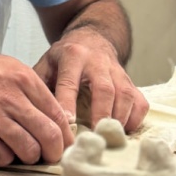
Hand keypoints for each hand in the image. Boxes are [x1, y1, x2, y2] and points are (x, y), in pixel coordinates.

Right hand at [0, 52, 74, 166]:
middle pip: (49, 136)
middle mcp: (12, 99)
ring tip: (26, 151)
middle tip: (52, 155)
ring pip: (29, 151)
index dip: (67, 135)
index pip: (58, 114)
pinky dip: (6, 158)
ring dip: (31, 156)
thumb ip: (35, 89)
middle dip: (55, 151)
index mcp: (24, 80)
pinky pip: (3, 158)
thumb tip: (57, 117)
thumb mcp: (12, 67)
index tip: (67, 143)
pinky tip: (3, 147)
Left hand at [33, 30, 148, 132]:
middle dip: (100, 114)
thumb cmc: (64, 58)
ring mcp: (117, 71)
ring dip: (119, 118)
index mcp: (72, 56)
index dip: (67, 102)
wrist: (92, 38)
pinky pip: (139, 101)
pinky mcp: (131, 81)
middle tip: (94, 136)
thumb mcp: (46, 63)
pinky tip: (124, 131)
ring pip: (124, 94)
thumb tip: (35, 115)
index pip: (69, 82)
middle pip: (103, 88)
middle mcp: (97, 62)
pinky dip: (135, 119)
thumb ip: (38, 85)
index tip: (67, 123)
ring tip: (109, 137)